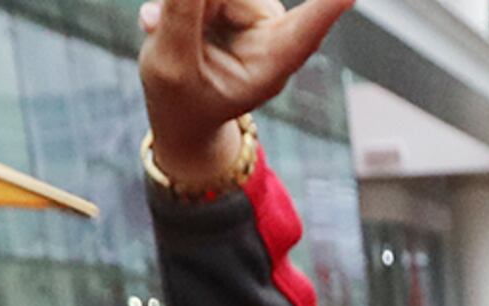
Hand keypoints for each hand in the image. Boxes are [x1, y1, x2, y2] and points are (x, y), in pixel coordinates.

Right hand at [139, 0, 360, 180]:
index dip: (325, 8)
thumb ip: (181, 11)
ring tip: (167, 34)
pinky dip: (179, 2)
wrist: (180, 110)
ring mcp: (258, 13)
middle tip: (163, 28)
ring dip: (181, 5)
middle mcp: (275, 33)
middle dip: (195, 4)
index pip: (306, 30)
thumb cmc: (182, 98)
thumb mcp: (171, 63)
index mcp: (272, 65)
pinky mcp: (238, 0)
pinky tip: (164, 23)